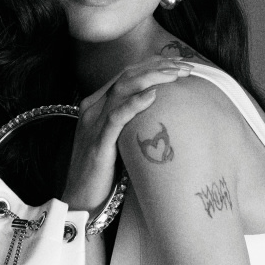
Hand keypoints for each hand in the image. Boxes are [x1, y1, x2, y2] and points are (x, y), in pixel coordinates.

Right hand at [62, 56, 191, 212]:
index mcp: (95, 105)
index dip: (152, 65)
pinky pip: (117, 117)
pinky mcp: (98, 143)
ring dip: (152, 78)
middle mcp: (92, 109)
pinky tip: (153, 95)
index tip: (177, 64)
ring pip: (123, 89)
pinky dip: (135, 103)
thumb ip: (130, 122)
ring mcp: (93, 124)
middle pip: (126, 76)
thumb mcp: (117, 139)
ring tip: (176, 75)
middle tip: (185, 67)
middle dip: (158, 67)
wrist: (80, 199)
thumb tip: (159, 112)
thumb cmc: (102, 172)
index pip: (125, 75)